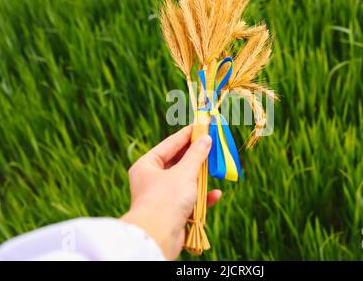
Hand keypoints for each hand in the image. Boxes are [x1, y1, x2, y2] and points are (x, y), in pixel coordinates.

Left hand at [121, 125, 221, 259]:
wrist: (158, 237)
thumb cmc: (166, 199)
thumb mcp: (184, 172)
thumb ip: (197, 154)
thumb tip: (206, 139)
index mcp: (147, 165)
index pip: (170, 144)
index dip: (187, 134)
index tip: (202, 125)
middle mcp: (151, 179)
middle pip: (178, 162)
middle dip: (197, 156)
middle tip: (213, 144)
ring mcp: (161, 196)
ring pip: (185, 181)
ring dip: (201, 178)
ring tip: (216, 168)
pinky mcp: (171, 212)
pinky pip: (189, 200)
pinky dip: (202, 197)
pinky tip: (215, 195)